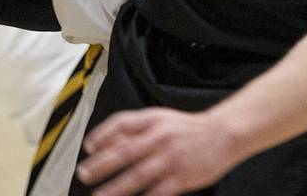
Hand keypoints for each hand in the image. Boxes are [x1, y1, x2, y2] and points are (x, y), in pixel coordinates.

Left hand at [76, 108, 237, 195]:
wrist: (223, 134)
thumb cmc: (188, 128)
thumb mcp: (160, 118)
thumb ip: (136, 128)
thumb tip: (106, 142)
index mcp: (151, 120)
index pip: (119, 124)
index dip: (101, 136)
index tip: (88, 148)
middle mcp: (158, 138)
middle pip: (123, 152)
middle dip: (100, 166)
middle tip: (84, 175)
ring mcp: (170, 159)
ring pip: (136, 176)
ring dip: (115, 188)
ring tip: (99, 195)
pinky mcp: (181, 177)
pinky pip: (157, 192)